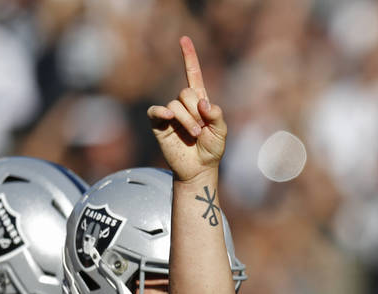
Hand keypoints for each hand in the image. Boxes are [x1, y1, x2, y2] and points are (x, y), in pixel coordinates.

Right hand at [147, 36, 226, 181]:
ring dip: (187, 119)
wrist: (199, 169)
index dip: (189, 58)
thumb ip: (216, 115)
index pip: (193, 75)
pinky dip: (162, 111)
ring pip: (175, 104)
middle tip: (201, 129)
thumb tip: (203, 102)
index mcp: (200, 103)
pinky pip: (155, 111)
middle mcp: (184, 105)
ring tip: (195, 135)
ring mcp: (170, 114)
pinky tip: (169, 116)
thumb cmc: (212, 150)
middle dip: (196, 110)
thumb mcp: (221, 132)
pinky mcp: (158, 124)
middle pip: (186, 92)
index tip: (184, 39)